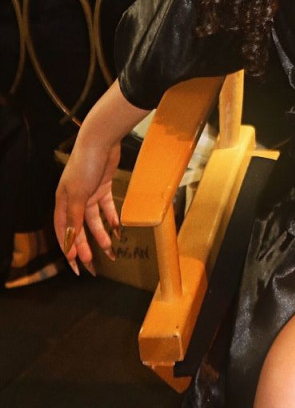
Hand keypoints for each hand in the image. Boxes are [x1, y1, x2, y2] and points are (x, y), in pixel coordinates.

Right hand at [54, 136, 122, 274]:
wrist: (101, 140)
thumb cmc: (85, 165)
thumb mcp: (78, 194)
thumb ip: (75, 218)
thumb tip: (70, 241)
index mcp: (63, 203)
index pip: (64, 232)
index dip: (68, 250)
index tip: (75, 266)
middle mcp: (74, 200)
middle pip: (79, 229)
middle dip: (86, 248)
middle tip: (94, 266)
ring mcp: (89, 193)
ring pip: (94, 221)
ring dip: (102, 235)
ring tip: (111, 250)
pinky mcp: (103, 186)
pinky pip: (107, 207)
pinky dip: (112, 218)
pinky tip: (119, 229)